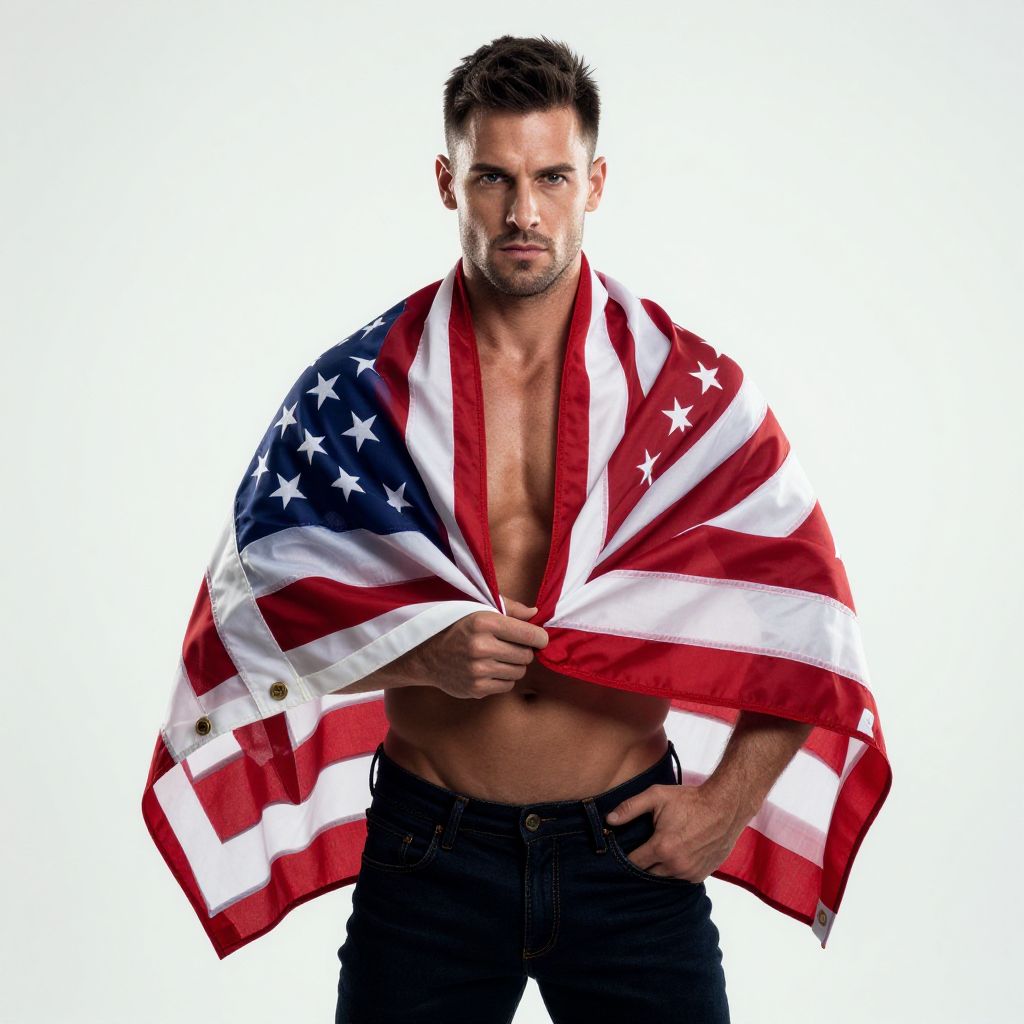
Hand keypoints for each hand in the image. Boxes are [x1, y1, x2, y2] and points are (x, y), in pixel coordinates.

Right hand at [399, 594, 547, 699]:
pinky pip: (507, 685)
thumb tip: (536, 613)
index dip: (539, 637)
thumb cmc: (456, 626)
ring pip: (519, 672)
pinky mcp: (475, 689)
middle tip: (511, 646)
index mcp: (484, 622)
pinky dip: (503, 678)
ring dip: (514, 665)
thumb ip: (510, 608)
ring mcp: (477, 670)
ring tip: (498, 656)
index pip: (530, 635)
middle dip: (524, 651)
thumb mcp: (478, 608)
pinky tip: (490, 669)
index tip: (537, 638)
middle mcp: (481, 647)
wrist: (425, 654)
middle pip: (527, 655)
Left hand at [604, 782, 747, 882]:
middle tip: (642, 848)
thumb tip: (609, 820)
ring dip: (659, 867)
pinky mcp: (701, 875)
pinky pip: (680, 878)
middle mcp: (675, 865)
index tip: (623, 849)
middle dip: (643, 862)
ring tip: (659, 851)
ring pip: (664, 877)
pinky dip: (675, 870)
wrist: (725, 807)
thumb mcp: (657, 796)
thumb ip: (630, 808)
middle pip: (647, 873)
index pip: (633, 863)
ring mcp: (690, 873)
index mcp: (662, 848)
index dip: (626, 856)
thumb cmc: (690, 800)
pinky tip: (676, 855)